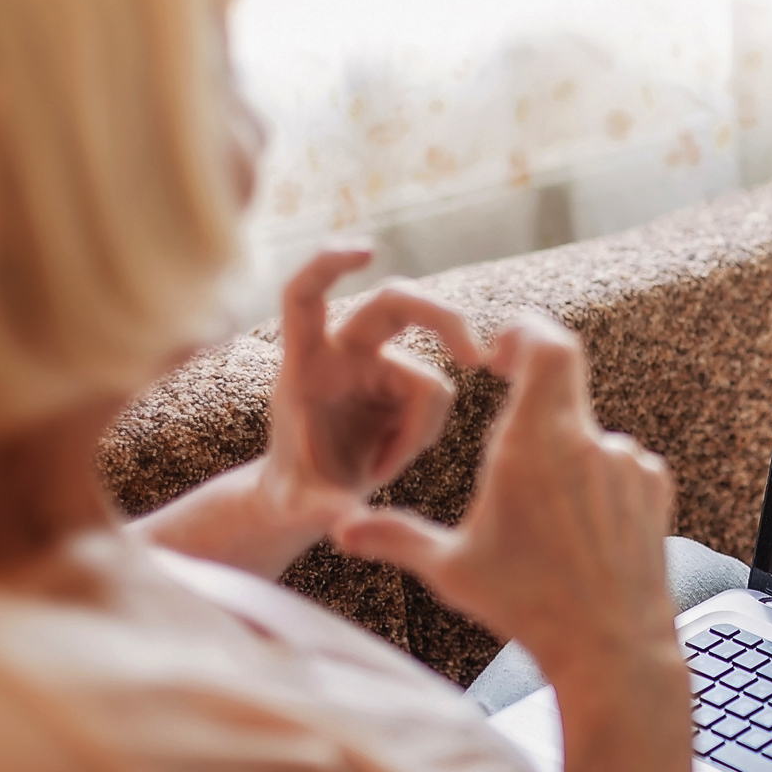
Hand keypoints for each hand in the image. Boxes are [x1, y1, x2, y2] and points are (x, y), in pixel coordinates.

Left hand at [260, 247, 487, 533]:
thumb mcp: (301, 506)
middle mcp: (343, 353)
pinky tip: (393, 461)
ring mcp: (378, 366)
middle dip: (442, 319)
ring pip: (431, 378)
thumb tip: (342, 521)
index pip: (306, 295)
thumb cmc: (294, 493)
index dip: (328, 264)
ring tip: (382, 470)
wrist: (310, 497)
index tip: (368, 250)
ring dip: (419, 431)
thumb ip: (320, 508)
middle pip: (398, 303)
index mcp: (304, 362)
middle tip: (477, 356)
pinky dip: (423, 437)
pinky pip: (438, 402)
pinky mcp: (404, 385)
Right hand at [333, 315, 679, 693]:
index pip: (546, 344)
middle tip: (509, 396)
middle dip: (531, 384)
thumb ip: (394, 537)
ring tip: (541, 510)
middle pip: (564, 377)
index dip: (524, 331)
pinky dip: (595, 479)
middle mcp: (587, 442)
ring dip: (562, 451)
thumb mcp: (451, 570)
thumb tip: (339, 530)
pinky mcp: (654, 489)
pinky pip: (620, 463)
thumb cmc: (527, 607)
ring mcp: (628, 464)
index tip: (500, 351)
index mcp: (534, 444)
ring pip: (588, 432)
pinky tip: (578, 528)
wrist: (612, 649)